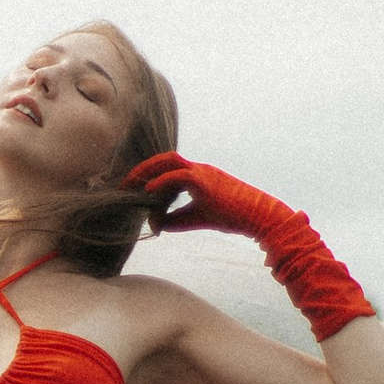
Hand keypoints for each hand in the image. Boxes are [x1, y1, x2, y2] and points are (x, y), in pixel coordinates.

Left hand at [119, 154, 290, 244]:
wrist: (260, 218)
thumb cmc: (232, 218)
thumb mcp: (196, 219)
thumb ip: (173, 220)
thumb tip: (153, 225)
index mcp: (198, 175)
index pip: (167, 168)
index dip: (147, 175)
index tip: (131, 188)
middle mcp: (199, 169)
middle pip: (165, 158)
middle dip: (142, 169)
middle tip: (124, 185)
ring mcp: (204, 173)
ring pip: (170, 162)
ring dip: (147, 171)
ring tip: (130, 186)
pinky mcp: (207, 183)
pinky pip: (179, 176)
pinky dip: (161, 182)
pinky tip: (147, 191)